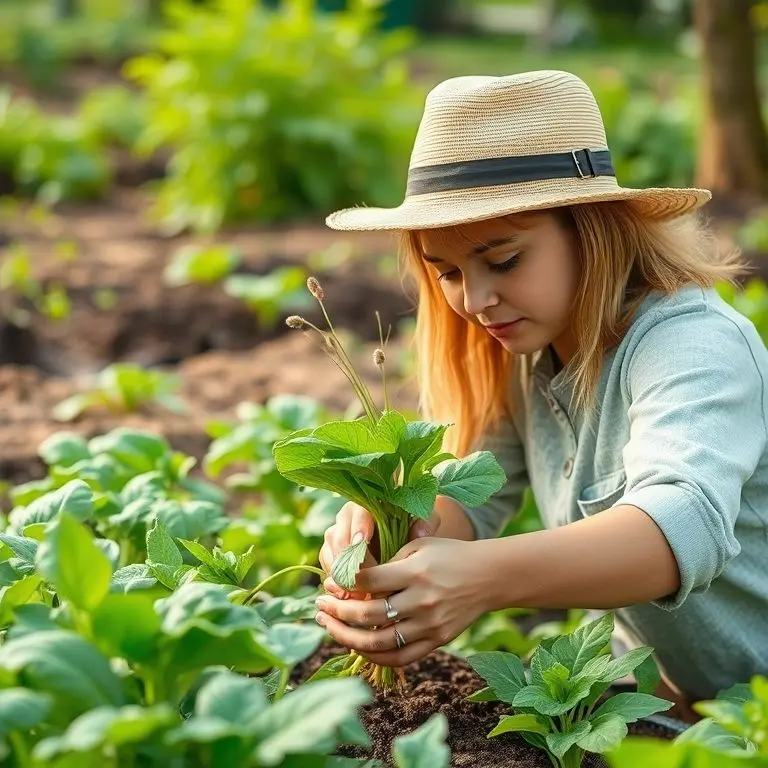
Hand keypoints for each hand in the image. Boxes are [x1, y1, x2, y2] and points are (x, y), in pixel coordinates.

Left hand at [314, 537, 489, 667]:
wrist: (488, 576)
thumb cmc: (448, 554)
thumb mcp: (418, 546)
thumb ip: (387, 563)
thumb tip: (348, 581)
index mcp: (415, 571)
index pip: (368, 582)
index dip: (342, 584)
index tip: (327, 584)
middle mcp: (422, 600)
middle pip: (368, 615)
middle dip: (336, 612)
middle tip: (318, 607)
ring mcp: (430, 624)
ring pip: (378, 642)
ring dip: (346, 637)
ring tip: (328, 627)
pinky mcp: (437, 641)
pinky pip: (398, 658)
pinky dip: (373, 657)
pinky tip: (356, 645)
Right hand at [319, 502, 435, 598]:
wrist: (405, 536)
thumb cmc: (414, 525)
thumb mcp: (422, 520)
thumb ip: (423, 522)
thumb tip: (420, 532)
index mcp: (366, 504)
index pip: (357, 514)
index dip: (358, 527)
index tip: (363, 542)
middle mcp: (346, 519)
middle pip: (337, 536)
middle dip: (345, 558)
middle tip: (357, 576)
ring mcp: (337, 538)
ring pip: (330, 554)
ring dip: (339, 574)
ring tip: (351, 591)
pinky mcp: (334, 557)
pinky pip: (329, 569)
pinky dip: (336, 583)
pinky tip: (347, 596)